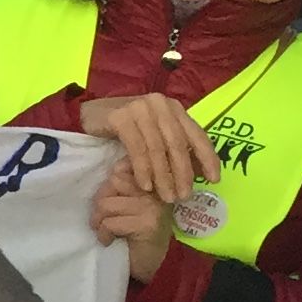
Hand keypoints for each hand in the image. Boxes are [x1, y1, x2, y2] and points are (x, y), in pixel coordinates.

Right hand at [79, 93, 217, 205]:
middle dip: (183, 173)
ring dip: (163, 176)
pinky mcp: (120, 117)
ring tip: (166, 197)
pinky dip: (143, 169)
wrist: (87, 115)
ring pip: (157, 148)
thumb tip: (199, 171)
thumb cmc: (125, 128)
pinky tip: (145, 186)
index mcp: (174, 108)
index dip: (208, 158)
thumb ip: (174, 146)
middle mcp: (160, 105)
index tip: (214, 180)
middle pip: (177, 144)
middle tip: (183, 196)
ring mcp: (140, 108)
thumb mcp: (154, 134)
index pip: (197, 134)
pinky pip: (137, 148)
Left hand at [91, 158, 174, 285]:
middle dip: (101, 202)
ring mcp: (153, 206)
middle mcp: (156, 190)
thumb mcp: (127, 204)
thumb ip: (121, 186)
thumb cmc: (135, 232)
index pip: (123, 165)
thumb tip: (111, 170)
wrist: (152, 262)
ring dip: (99, 221)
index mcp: (151, 181)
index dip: (111, 180)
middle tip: (104, 218)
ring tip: (106, 230)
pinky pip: (110, 223)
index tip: (112, 197)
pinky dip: (104, 235)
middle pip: (112, 182)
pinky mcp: (147, 224)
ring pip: (107, 204)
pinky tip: (110, 241)